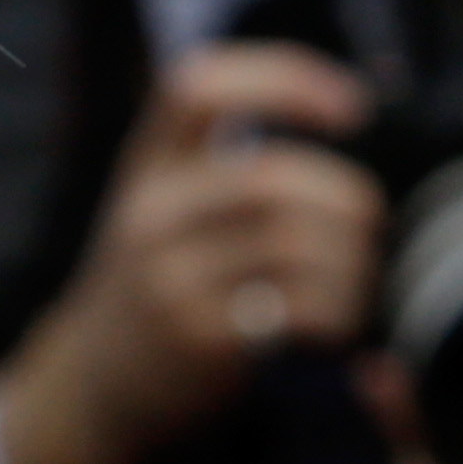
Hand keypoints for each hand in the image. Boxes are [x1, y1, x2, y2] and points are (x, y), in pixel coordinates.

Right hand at [0, 43, 384, 463]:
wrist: (93, 383)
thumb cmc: (156, 282)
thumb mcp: (161, 209)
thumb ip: (225, 164)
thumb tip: (358, 106)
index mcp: (146, 166)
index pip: (198, 87)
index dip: (284, 79)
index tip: (349, 109)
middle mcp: (148, 214)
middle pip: (270, 179)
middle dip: (346, 198)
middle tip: (369, 223)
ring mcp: (167, 278)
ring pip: (294, 245)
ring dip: (352, 263)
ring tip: (355, 280)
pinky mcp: (197, 337)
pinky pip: (298, 309)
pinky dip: (339, 313)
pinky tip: (333, 322)